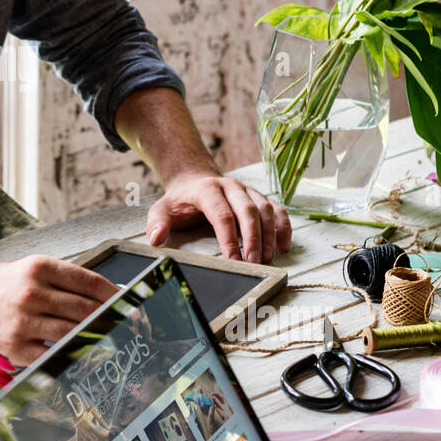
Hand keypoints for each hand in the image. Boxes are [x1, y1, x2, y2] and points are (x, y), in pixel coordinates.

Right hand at [0, 255, 118, 366]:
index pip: (90, 282)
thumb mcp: (34, 268)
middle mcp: (31, 292)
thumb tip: (110, 296)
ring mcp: (23, 321)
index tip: (129, 304)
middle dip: (111, 319)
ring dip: (95, 338)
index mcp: (39, 267)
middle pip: (85, 310)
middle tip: (128, 326)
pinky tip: (82, 352)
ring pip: (73, 333)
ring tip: (110, 339)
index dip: (115, 296)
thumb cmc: (6, 283)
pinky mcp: (15, 346)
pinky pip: (53, 354)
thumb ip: (69, 280)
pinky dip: (71, 354)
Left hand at [145, 171, 291, 263]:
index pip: (221, 214)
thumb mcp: (162, 208)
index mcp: (207, 189)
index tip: (233, 259)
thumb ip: (157, 222)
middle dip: (253, 238)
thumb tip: (156, 239)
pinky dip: (283, 226)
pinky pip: (276, 209)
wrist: (194, 179)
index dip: (228, 237)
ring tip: (269, 258)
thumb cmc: (180, 200)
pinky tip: (284, 246)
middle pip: (248, 210)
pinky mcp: (258, 197)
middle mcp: (230, 187)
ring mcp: (247, 191)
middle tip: (255, 262)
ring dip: (269, 234)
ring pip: (265, 209)